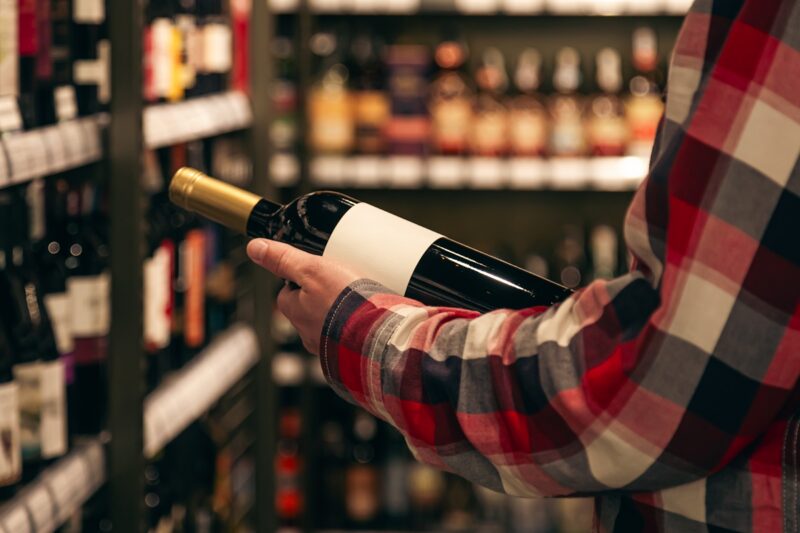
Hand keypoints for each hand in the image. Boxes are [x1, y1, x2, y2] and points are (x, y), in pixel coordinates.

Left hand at [247, 239, 360, 354]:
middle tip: (342, 282)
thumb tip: (255, 248)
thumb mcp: (312, 270)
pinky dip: (356, 324)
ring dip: (340, 311)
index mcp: (294, 312)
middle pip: (309, 306)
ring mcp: (329, 343)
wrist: (379, 336)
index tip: (317, 269)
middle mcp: (308, 333)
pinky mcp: (350, 349)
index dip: (301, 277)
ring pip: (330, 321)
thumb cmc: (344, 304)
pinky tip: (369, 315)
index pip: (287, 291)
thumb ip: (284, 259)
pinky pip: (349, 333)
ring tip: (359, 297)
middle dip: (323, 295)